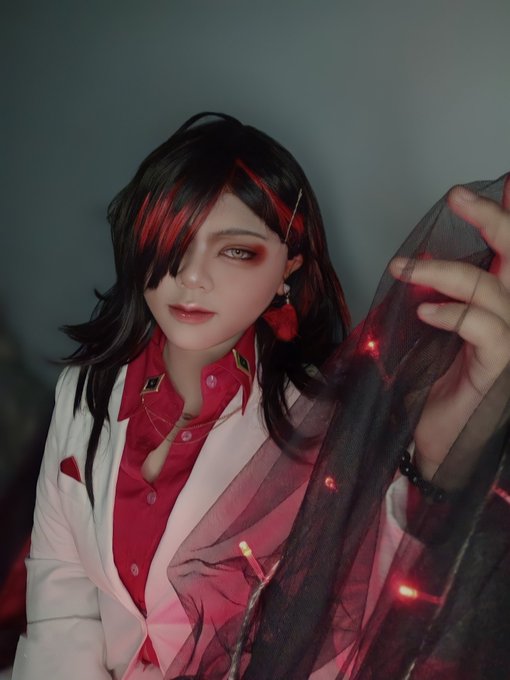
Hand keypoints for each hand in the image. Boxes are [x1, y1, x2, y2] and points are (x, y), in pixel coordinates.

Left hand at [389, 177, 509, 479]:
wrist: (435, 442)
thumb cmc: (433, 387)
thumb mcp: (432, 335)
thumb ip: (438, 299)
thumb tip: (414, 265)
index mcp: (500, 309)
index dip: (508, 219)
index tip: (506, 183)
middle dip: (494, 221)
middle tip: (457, 197)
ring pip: (492, 289)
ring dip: (443, 271)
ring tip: (403, 268)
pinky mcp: (500, 368)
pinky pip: (484, 328)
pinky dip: (453, 312)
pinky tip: (424, 311)